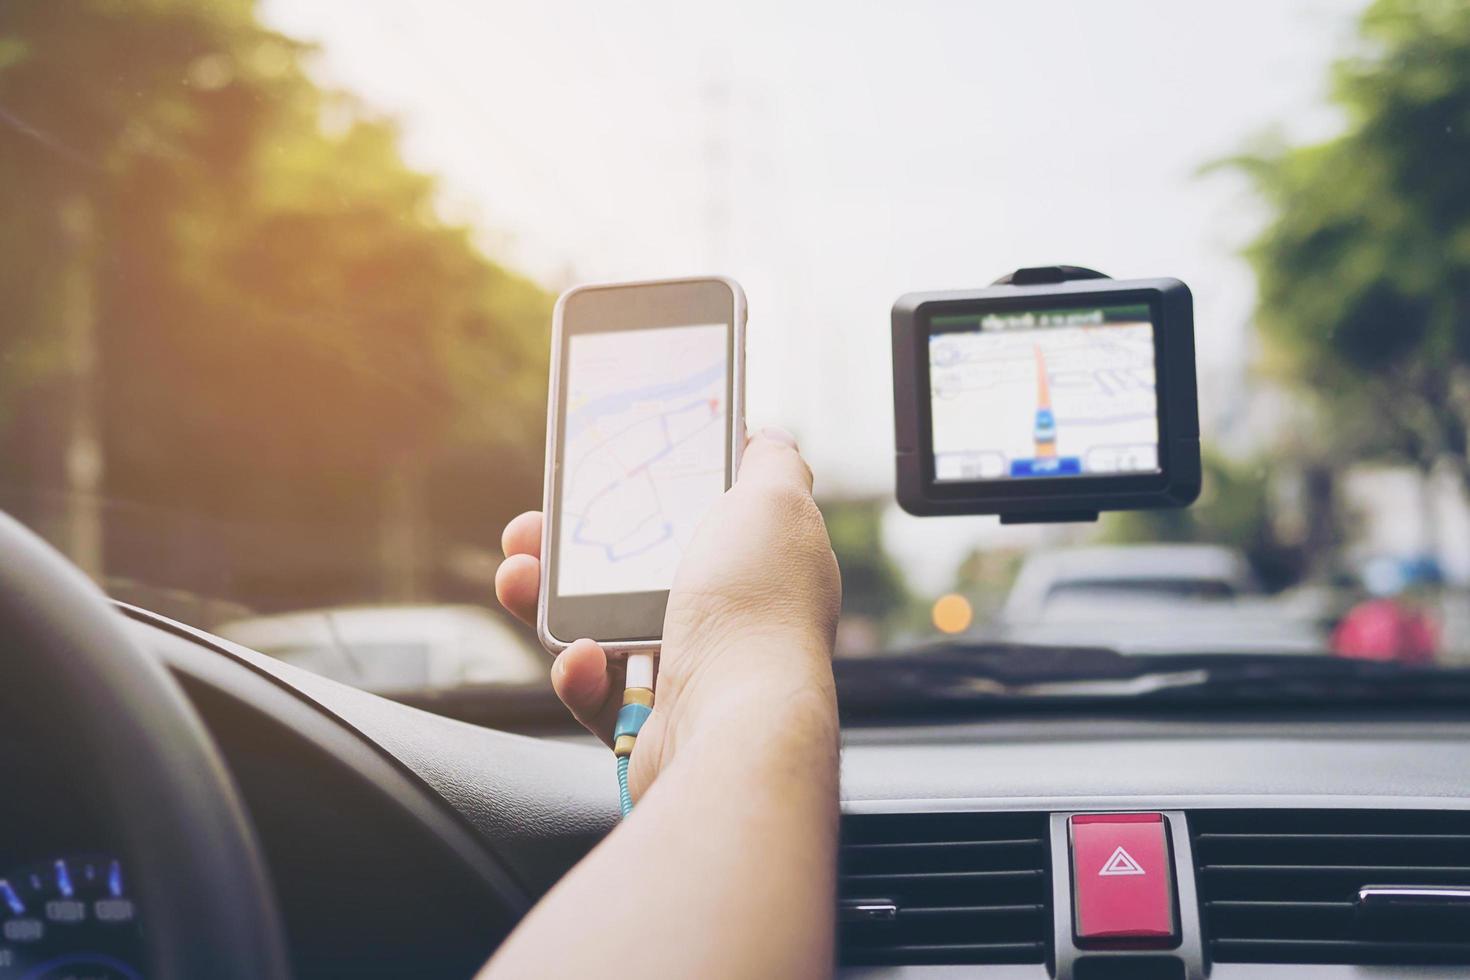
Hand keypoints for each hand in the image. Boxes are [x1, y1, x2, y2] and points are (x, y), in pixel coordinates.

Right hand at [495, 427, 840, 796]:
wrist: (736, 724)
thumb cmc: (756, 608)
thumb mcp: (776, 502)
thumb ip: (773, 462)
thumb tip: (770, 437)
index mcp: (756, 562)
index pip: (691, 518)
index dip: (639, 494)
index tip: (592, 475)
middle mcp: (728, 617)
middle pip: (631, 571)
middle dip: (569, 547)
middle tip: (528, 530)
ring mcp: (690, 673)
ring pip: (600, 629)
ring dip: (549, 603)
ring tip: (517, 579)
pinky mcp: (653, 724)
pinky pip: (599, 691)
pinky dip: (581, 673)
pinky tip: (581, 658)